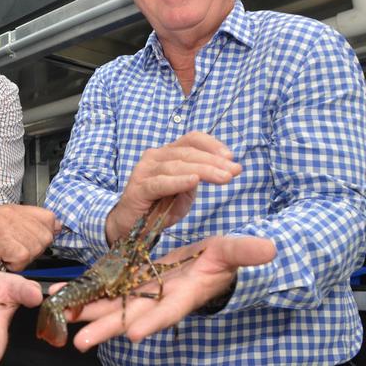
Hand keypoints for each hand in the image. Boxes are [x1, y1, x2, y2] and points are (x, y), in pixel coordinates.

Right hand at [0, 205, 60, 270]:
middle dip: (34, 252)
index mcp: (14, 210)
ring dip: (22, 260)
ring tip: (4, 257)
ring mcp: (4, 225)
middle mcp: (12, 214)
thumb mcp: (0, 225)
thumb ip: (25, 226)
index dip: (46, 234)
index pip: (50, 218)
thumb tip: (55, 228)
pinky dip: (13, 265)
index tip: (33, 244)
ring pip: (35, 247)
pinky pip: (21, 255)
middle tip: (14, 255)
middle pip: (45, 236)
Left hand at [56, 236, 275, 350]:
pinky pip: (104, 290)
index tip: (134, 333)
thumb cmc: (222, 260)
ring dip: (86, 311)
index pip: (169, 311)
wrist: (206, 263)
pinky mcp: (130, 283)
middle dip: (107, 328)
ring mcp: (142, 293)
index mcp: (184, 294)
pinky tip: (60, 294)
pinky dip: (83, 292)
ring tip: (60, 317)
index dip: (153, 322)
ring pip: (111, 305)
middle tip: (81, 342)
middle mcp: (159, 299)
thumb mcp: (232, 252)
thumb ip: (244, 251)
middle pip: (132, 316)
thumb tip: (270, 248)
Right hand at [107, 132, 241, 242]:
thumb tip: (223, 170)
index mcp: (167, 153)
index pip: (191, 139)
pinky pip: (160, 183)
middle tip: (235, 172)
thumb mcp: (184, 191)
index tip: (232, 158)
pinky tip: (194, 181)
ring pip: (177, 165)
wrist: (130, 226)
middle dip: (214, 161)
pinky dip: (178, 181)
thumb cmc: (159, 207)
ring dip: (203, 170)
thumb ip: (198, 178)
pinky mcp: (138, 189)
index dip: (212, 145)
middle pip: (187, 152)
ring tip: (224, 179)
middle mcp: (155, 157)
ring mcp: (144, 171)